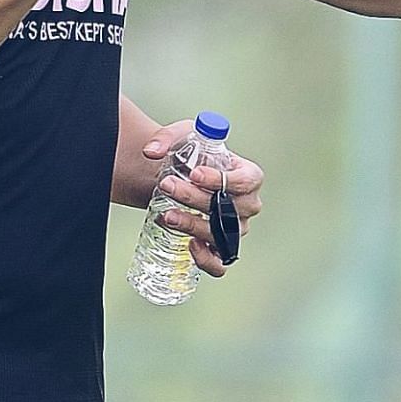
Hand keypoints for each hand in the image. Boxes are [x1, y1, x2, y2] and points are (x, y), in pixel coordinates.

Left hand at [141, 121, 263, 278]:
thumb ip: (167, 139)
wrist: (184, 179)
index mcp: (249, 176)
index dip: (220, 179)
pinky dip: (206, 259)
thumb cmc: (194, 158)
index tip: (194, 173)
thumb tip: (151, 151)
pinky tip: (189, 245)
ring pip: (222, 234)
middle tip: (168, 185)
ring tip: (167, 214)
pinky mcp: (220, 248)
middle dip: (195, 198)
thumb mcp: (184, 138)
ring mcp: (236, 230)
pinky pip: (219, 263)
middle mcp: (247, 205)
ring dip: (192, 224)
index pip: (245, 180)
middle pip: (230, 207)